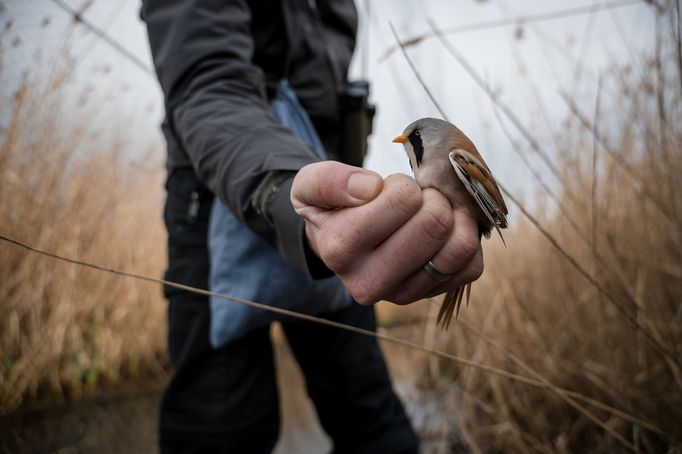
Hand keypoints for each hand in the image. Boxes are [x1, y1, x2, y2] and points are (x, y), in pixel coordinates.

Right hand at [290, 161, 483, 304]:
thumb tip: (368, 188)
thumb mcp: (310, 185)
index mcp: (340, 249)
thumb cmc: (331, 208)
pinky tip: (445, 231)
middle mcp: (370, 282)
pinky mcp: (431, 296)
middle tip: (415, 199)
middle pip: (436, 223)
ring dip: (454, 217)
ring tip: (433, 211)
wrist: (339, 243)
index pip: (403, 199)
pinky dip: (466, 239)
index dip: (401, 184)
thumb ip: (328, 180)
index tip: (386, 191)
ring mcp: (403, 294)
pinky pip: (472, 266)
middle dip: (432, 197)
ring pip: (459, 248)